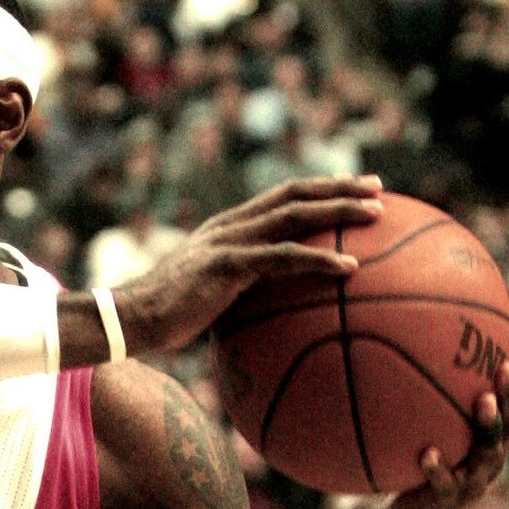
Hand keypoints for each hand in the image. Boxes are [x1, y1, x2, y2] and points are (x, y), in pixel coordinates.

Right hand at [112, 176, 383, 354]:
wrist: (129, 321)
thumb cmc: (165, 320)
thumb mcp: (208, 300)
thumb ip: (238, 294)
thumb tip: (269, 316)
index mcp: (227, 229)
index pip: (279, 197)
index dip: (318, 188)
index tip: (354, 188)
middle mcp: (229, 226)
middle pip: (293, 194)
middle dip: (339, 186)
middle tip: (379, 188)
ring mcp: (227, 242)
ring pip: (293, 215)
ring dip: (338, 211)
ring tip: (377, 214)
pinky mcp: (225, 266)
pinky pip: (282, 259)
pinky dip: (319, 262)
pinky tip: (352, 269)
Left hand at [361, 355, 508, 508]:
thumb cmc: (419, 479)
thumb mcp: (434, 445)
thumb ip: (436, 419)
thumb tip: (420, 370)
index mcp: (490, 452)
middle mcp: (487, 468)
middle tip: (505, 367)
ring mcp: (468, 486)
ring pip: (487, 455)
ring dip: (487, 426)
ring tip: (483, 400)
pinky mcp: (442, 503)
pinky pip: (443, 485)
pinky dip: (437, 469)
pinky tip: (428, 453)